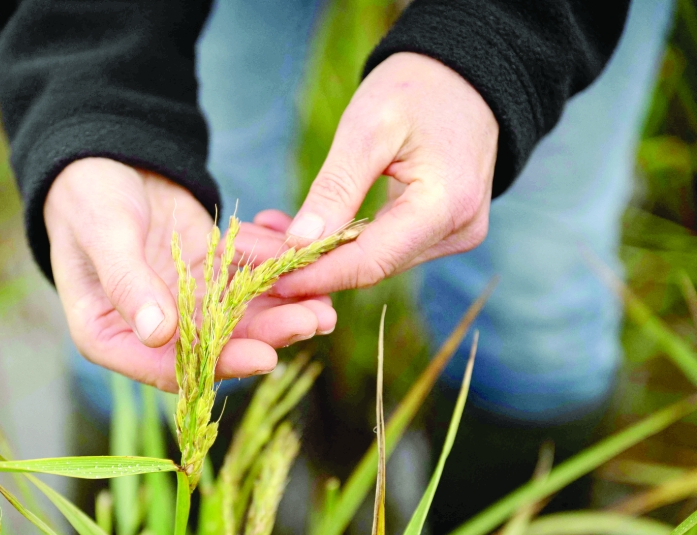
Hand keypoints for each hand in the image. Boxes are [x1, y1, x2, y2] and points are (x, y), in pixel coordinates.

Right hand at [43, 158, 336, 390]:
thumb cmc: (85, 195)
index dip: (219, 364)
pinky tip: (309, 256)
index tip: (265, 357)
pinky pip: (248, 272)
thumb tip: (158, 334)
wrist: (100, 150)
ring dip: (282, 307)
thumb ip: (128, 282)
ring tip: (326, 302)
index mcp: (110, 333)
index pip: (168, 366)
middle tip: (313, 321)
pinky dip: (276, 265)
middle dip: (267, 334)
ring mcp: (184, 297)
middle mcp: (151, 325)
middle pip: (215, 343)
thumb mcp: (103, 233)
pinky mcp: (208, 268)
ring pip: (239, 312)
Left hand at [233, 52, 498, 295]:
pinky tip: (301, 230)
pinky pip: (385, 246)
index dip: (317, 275)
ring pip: (374, 261)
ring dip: (321, 254)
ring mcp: (454, 235)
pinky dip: (342, 241)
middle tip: (251, 255)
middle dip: (310, 265)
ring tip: (266, 237)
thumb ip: (336, 188)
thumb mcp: (368, 127)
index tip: (267, 277)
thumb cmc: (417, 88)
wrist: (464, 76)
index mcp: (446, 205)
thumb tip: (299, 244)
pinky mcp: (441, 231)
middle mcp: (457, 231)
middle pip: (371, 267)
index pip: (371, 261)